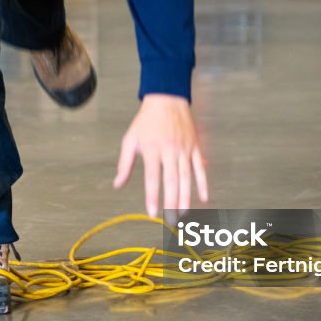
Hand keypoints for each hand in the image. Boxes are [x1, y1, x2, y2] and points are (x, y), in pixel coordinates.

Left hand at [113, 94, 208, 217]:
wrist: (167, 99)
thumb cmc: (146, 122)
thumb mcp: (130, 140)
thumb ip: (125, 164)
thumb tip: (117, 184)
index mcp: (152, 150)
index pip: (152, 178)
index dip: (153, 197)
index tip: (152, 214)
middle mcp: (169, 150)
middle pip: (172, 181)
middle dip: (172, 203)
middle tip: (171, 221)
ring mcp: (184, 149)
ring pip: (187, 177)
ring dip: (186, 197)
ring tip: (184, 214)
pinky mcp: (194, 147)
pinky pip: (200, 168)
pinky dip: (202, 183)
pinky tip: (203, 199)